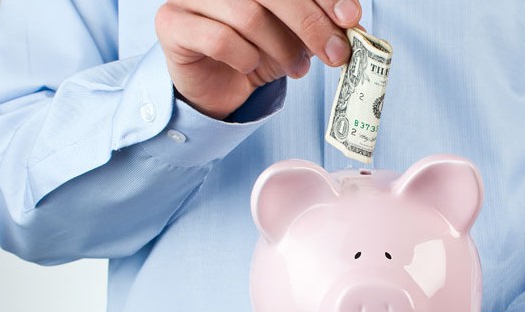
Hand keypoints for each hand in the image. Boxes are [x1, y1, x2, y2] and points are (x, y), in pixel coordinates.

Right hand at [155, 0, 361, 118]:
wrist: (219, 84)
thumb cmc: (260, 48)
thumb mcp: (298, 32)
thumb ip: (322, 20)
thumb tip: (352, 18)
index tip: (351, 17)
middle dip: (311, 24)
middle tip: (336, 54)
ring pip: (248, 16)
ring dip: (281, 49)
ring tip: (296, 68)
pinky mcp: (172, 23)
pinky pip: (220, 39)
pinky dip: (246, 59)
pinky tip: (251, 66)